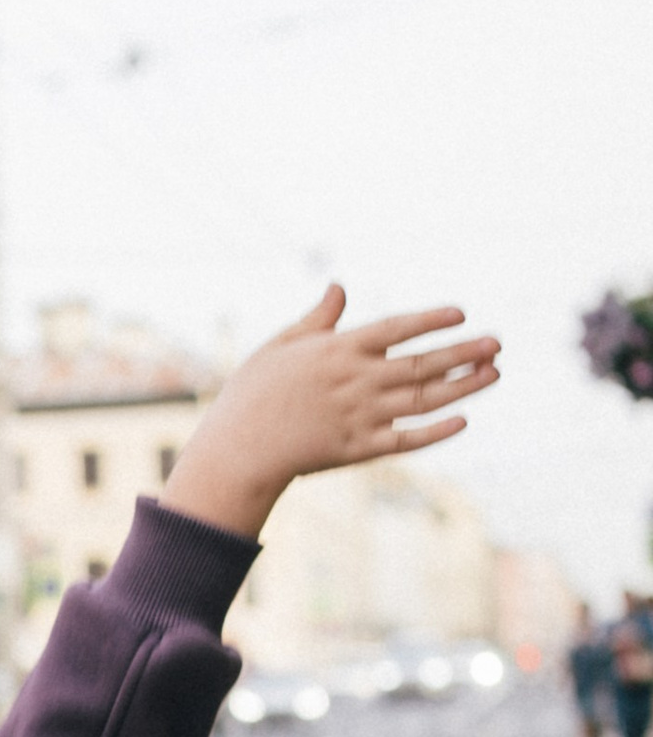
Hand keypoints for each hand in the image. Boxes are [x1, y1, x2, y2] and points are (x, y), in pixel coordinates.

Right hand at [160, 285, 499, 541]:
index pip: (396, 329)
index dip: (431, 320)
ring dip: (463, 386)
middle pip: (422, 363)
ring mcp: (360, 417)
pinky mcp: (359, 449)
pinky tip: (463, 420)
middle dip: (464, 352)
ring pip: (424, 399)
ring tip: (494, 372)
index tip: (461, 314)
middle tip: (498, 342)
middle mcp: (356, 381)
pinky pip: (407, 439)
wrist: (237, 450)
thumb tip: (340, 286)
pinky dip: (437, 431)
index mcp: (338, 351)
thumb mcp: (280, 346)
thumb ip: (318, 319)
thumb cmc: (253, 393)